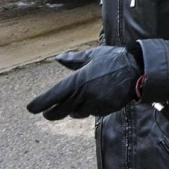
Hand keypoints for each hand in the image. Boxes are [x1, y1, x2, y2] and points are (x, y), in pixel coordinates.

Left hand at [26, 46, 140, 120]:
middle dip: (51, 113)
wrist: (138, 70)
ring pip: (77, 113)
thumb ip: (74, 60)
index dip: (40, 103)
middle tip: (47, 113)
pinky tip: (91, 102)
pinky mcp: (105, 110)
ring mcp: (95, 104)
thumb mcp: (92, 55)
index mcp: (78, 80)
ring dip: (73, 110)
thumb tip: (58, 58)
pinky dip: (88, 109)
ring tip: (73, 104)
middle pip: (61, 110)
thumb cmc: (114, 59)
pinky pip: (92, 113)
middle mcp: (84, 94)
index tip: (31, 108)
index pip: (53, 96)